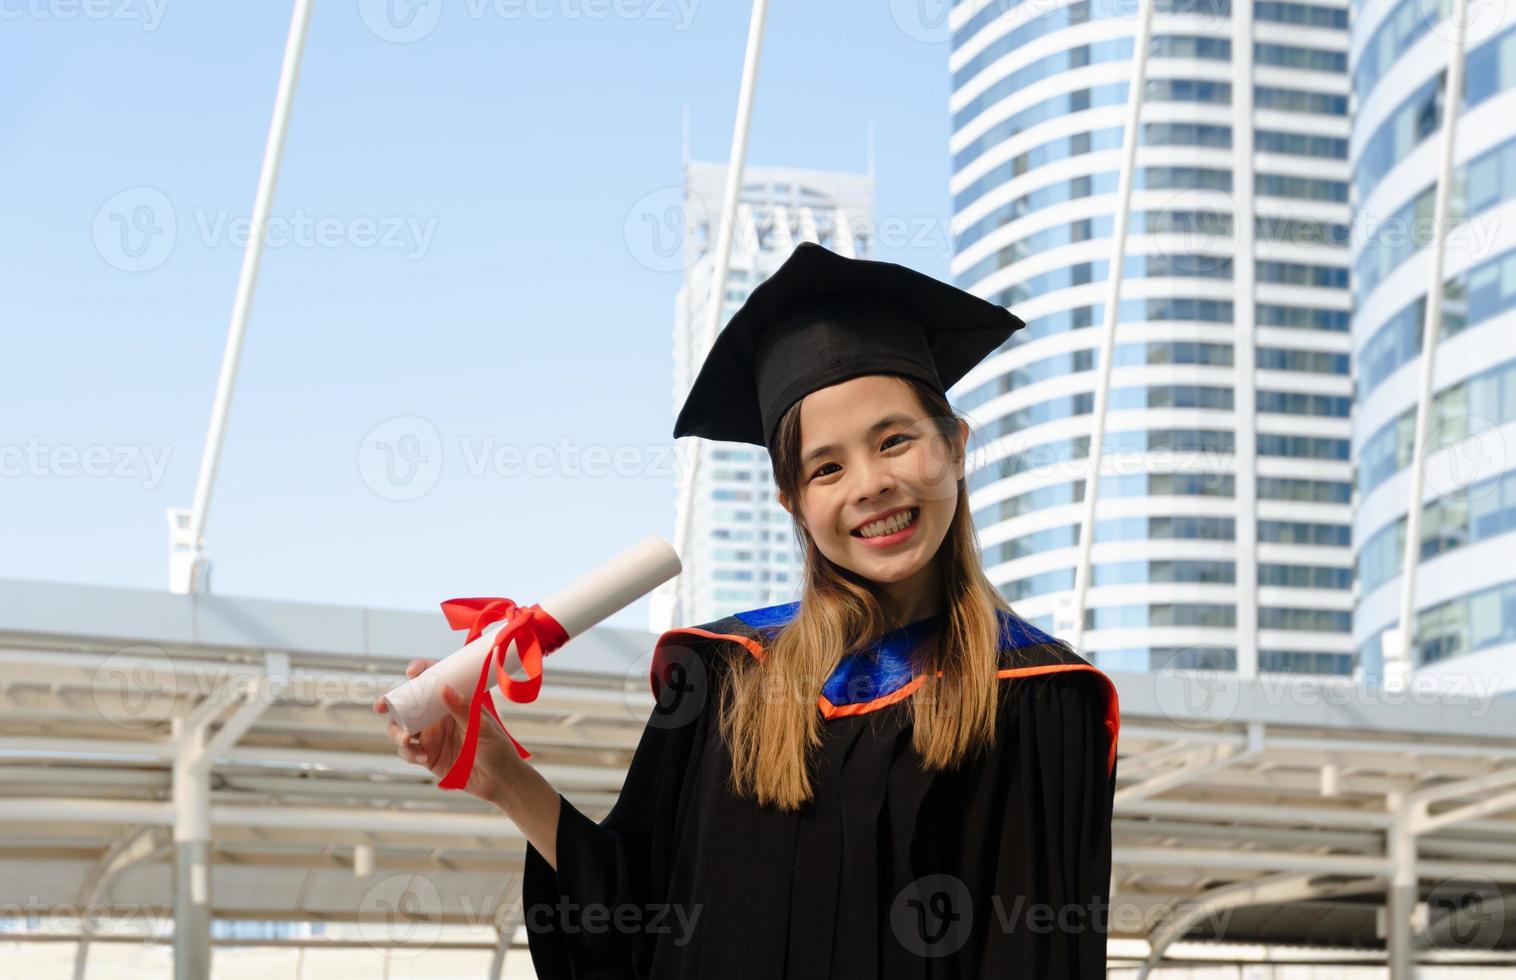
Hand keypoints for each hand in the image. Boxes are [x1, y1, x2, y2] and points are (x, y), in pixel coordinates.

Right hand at [373, 658, 528, 808]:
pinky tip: (422, 757)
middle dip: (391, 703)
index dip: (420, 672)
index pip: (433, 680)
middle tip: (381, 705)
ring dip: (396, 732)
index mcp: (453, 702)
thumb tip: (444, 688)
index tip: (412, 672)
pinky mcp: (427, 756)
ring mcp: (431, 736)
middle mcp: (438, 716)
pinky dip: (409, 753)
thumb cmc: (497, 748)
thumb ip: (463, 709)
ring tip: (406, 739)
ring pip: (401, 728)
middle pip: (408, 704)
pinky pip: (408, 752)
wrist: (500, 781)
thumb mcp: (482, 727)